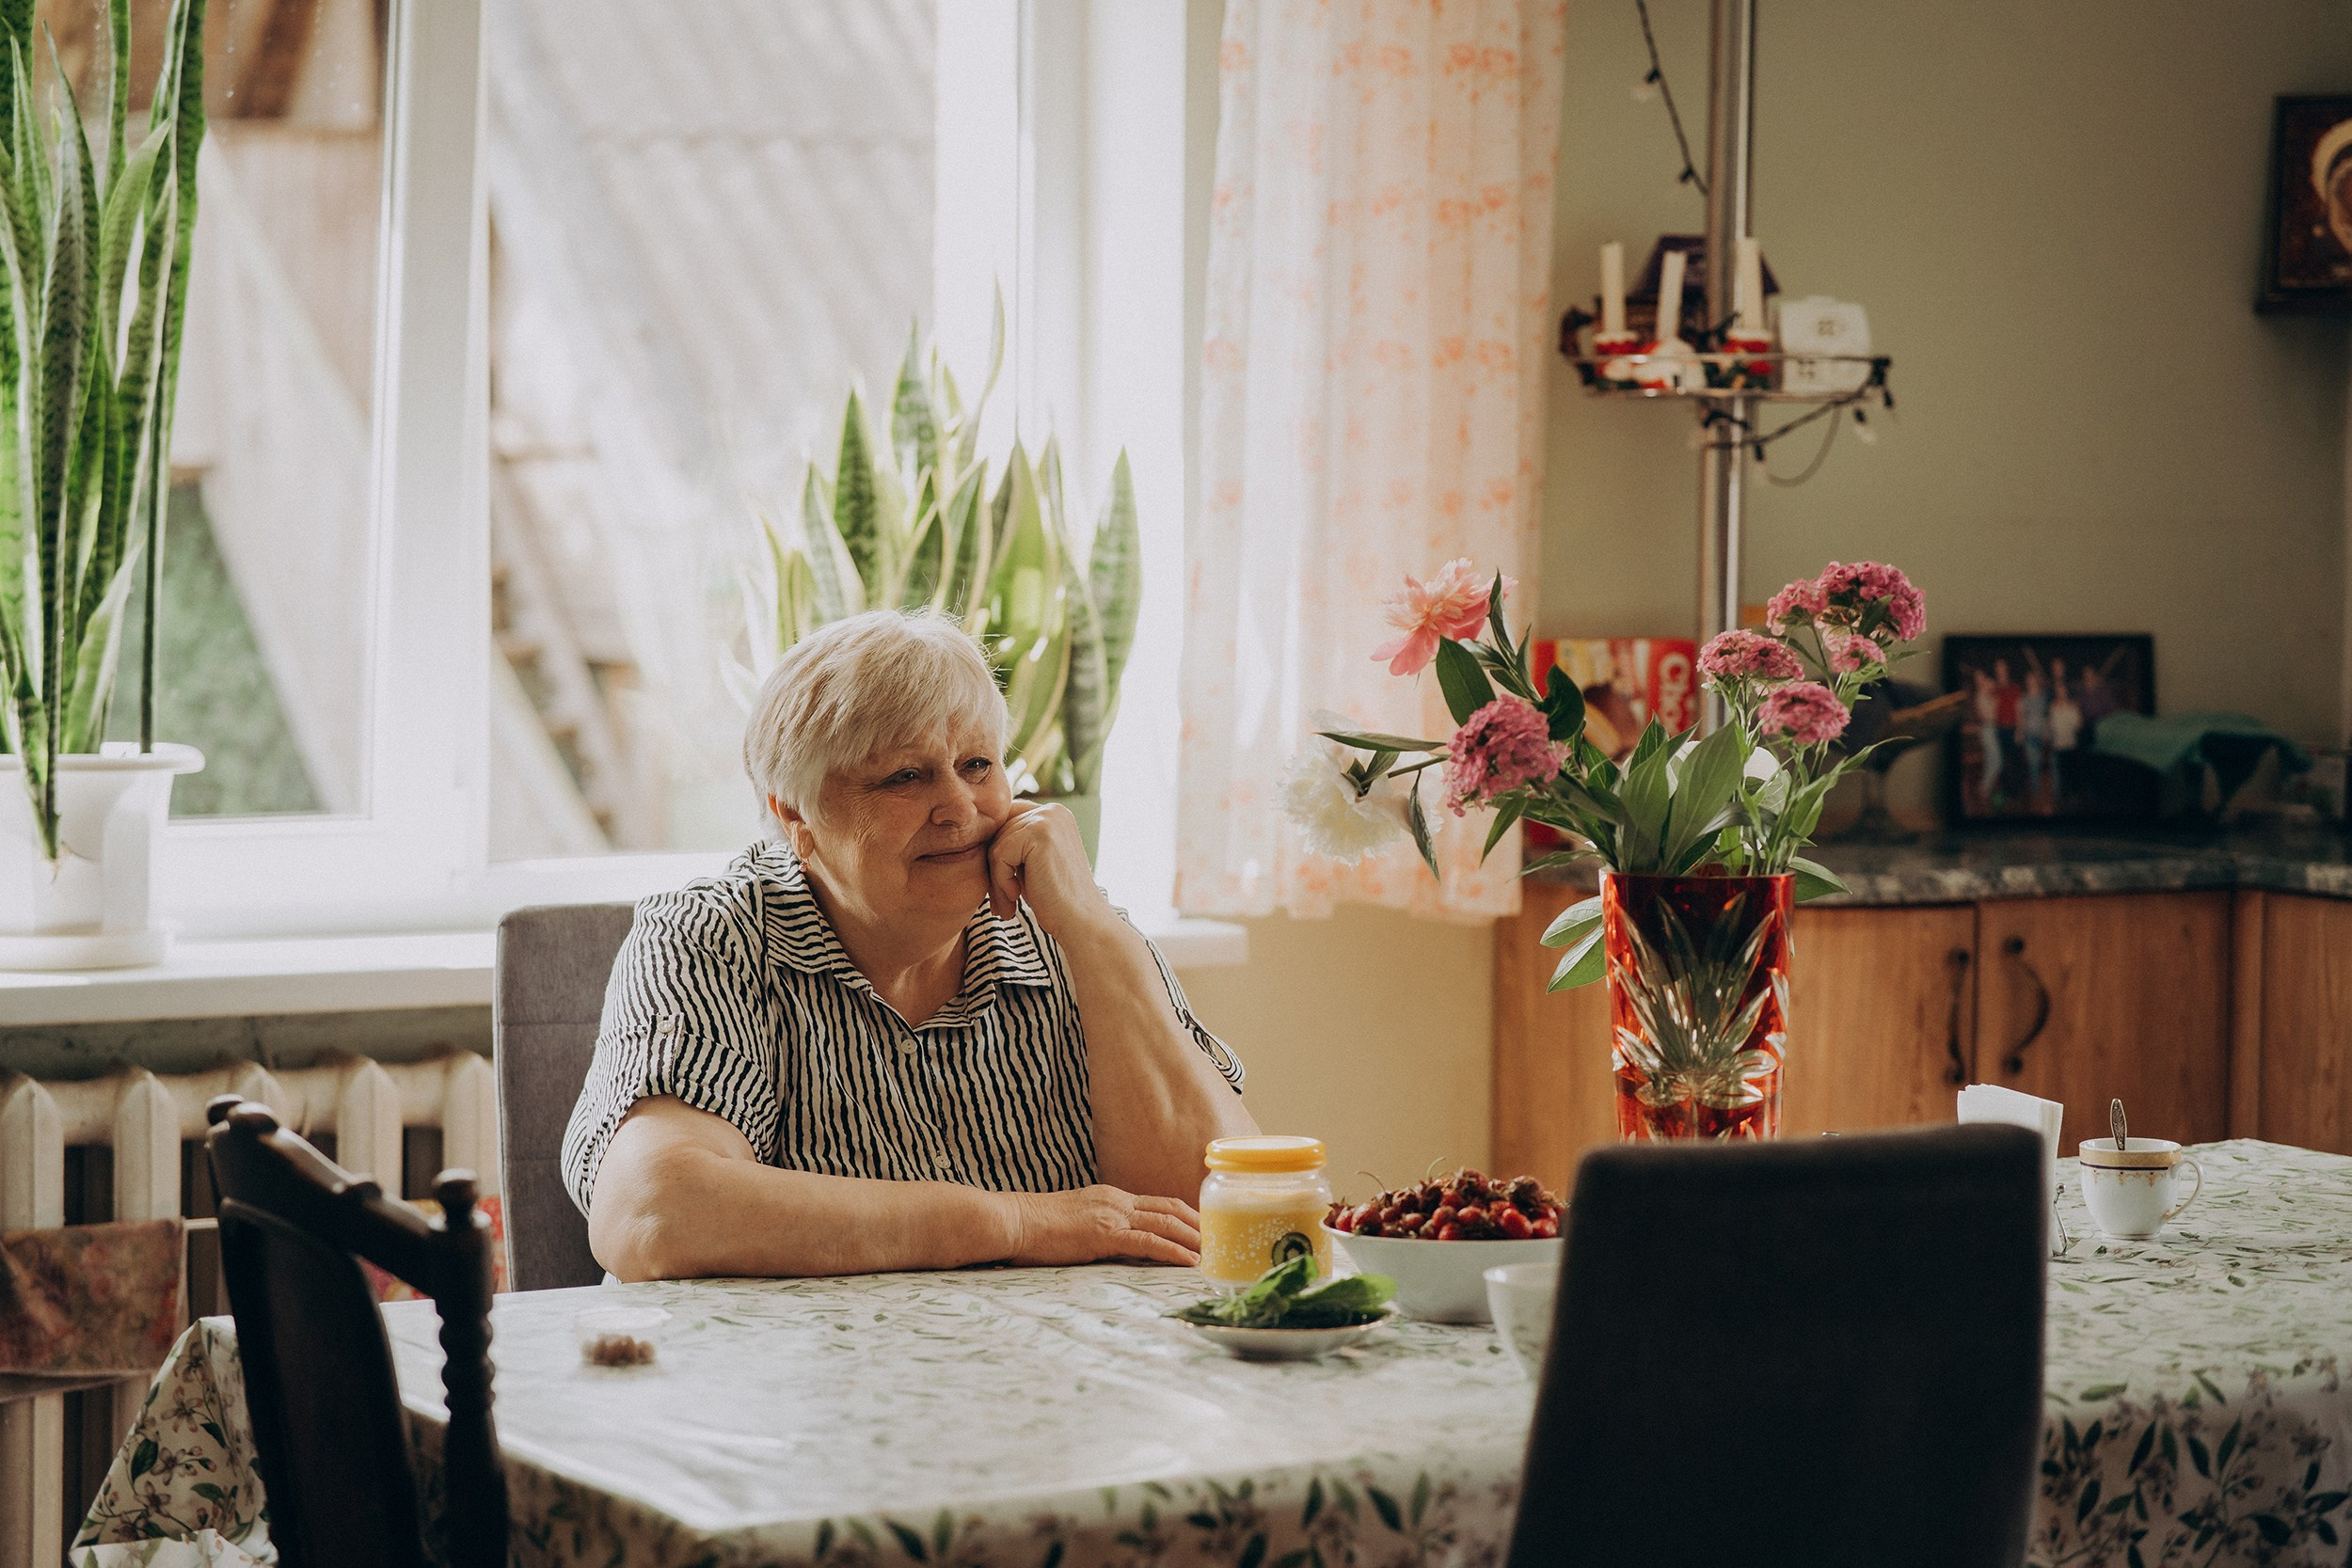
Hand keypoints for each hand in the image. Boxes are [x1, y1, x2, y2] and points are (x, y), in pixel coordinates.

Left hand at [986, 801, 1112, 940]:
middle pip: (999, 832)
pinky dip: (1000, 880)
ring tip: (1008, 904)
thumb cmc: (1053, 898)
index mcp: (1054, 813)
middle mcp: (1052, 810)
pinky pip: (1000, 854)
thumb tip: (977, 832)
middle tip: (1003, 901)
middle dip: (995, 869)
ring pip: (997, 845)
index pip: (1006, 822)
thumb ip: (1014, 843)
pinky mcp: (1040, 834)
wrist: (1080, 921)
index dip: (998, 854)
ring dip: (997, 879)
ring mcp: (1047, 819)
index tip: (1003, 885)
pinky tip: (1016, 896)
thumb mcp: (1032, 862)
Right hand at [1004, 1186, 1202, 1266]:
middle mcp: (1116, 1200)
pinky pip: (1148, 1242)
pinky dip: (1173, 1251)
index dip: (1184, 1215)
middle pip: (1170, 1207)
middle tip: (1220, 1240)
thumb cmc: (1033, 1227)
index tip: (1203, 1230)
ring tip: (1214, 1253)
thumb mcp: (1073, 1220)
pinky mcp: (1105, 1234)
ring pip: (1166, 1223)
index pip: (1156, 1202)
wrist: (1012, 1221)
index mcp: (1109, 1196)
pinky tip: (1189, 1262)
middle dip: (1198, 1225)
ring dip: (1194, 1239)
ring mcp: (1111, 1215)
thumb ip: (1097, 1227)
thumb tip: (1112, 1244)